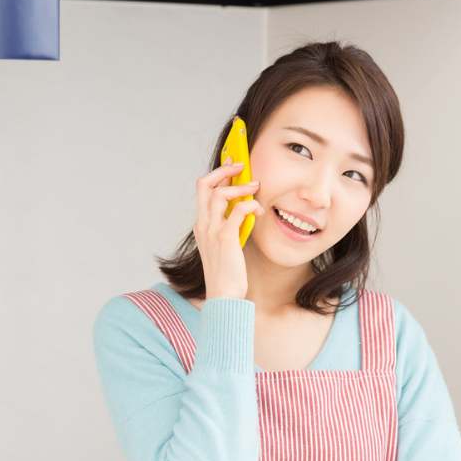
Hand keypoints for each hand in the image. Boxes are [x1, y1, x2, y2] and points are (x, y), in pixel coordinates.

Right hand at [195, 158, 261, 300]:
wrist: (224, 296)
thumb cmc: (227, 273)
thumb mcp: (225, 245)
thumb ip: (229, 226)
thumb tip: (244, 209)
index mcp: (201, 225)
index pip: (202, 190)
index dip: (217, 174)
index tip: (231, 165)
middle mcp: (202, 225)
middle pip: (204, 184)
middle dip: (223, 171)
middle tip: (240, 167)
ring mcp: (212, 231)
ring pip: (219, 194)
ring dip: (240, 187)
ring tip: (255, 189)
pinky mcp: (225, 238)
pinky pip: (238, 211)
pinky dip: (250, 205)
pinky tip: (259, 210)